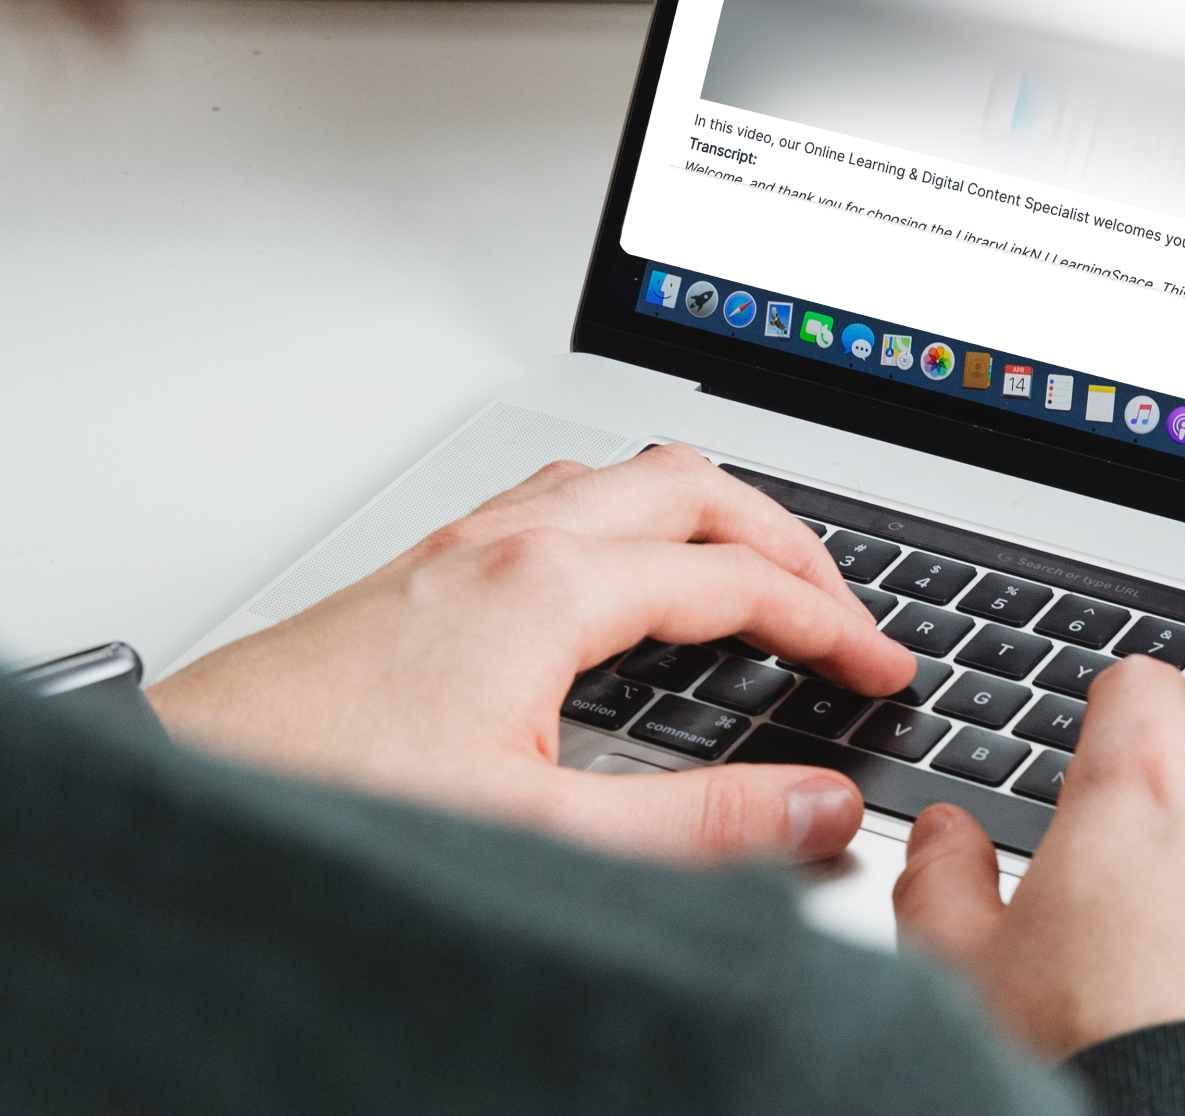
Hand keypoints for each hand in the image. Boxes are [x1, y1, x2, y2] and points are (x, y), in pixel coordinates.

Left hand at [149, 445, 915, 865]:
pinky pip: (569, 495)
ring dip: (713, 513)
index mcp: (552, 585)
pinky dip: (640, 518)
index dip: (829, 623)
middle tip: (842, 607)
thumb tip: (817, 805)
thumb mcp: (538, 831)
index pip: (735, 581)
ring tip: (757, 572)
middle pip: (696, 487)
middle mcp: (512, 538)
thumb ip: (696, 827)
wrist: (182, 790)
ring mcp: (466, 538)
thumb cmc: (325, 799)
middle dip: (789, 541)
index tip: (880, 667)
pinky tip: (626, 575)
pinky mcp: (432, 561)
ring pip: (628, 475)